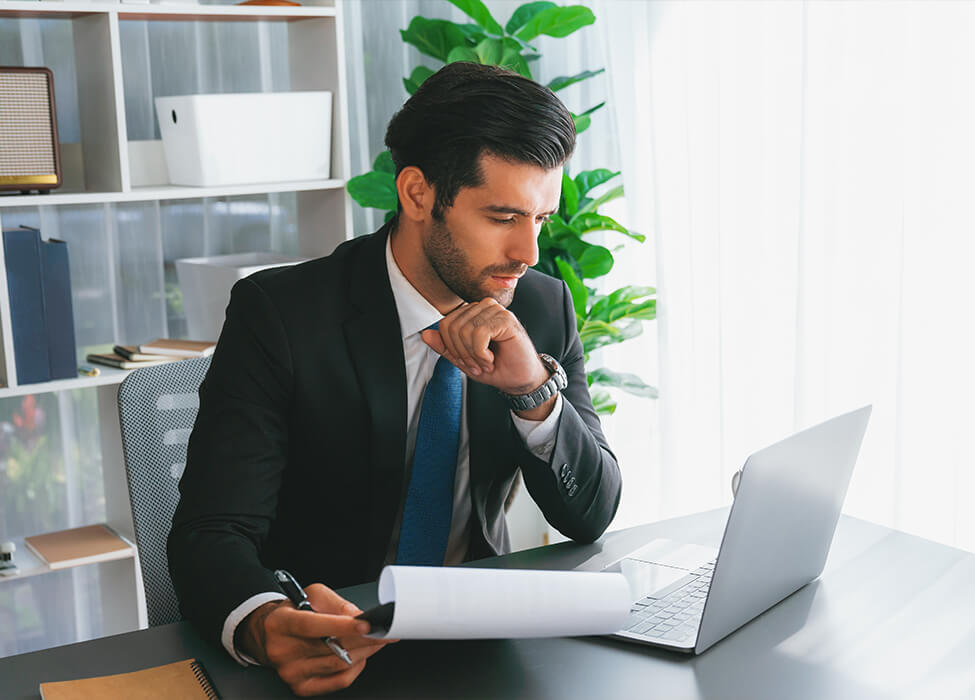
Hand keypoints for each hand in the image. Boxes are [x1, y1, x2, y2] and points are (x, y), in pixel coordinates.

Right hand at [236, 584, 395, 696]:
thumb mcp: (311, 595)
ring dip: (365, 652)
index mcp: (281, 624)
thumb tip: (357, 616)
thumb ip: (335, 603)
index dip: (341, 626)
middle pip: (331, 648)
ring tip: (378, 639)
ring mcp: (291, 672)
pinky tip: (363, 655)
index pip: (313, 626)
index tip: (366, 623)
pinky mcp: (301, 687)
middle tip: (386, 630)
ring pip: (339, 665)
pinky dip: (356, 667)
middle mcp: (283, 651)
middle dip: (365, 639)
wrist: (270, 634)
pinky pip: (338, 681)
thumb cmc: (293, 612)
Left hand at [421, 298, 552, 411]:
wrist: (520, 379)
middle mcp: (482, 307)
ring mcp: (495, 310)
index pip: (445, 324)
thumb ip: (445, 347)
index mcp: (472, 314)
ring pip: (465, 330)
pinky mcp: (505, 318)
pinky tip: (492, 358)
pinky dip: (482, 353)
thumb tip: (425, 334)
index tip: (468, 361)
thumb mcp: (464, 360)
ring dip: (473, 355)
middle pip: (452, 327)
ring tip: (486, 362)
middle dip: (462, 353)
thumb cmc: (496, 367)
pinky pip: (479, 334)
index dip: (452, 348)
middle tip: (477, 364)